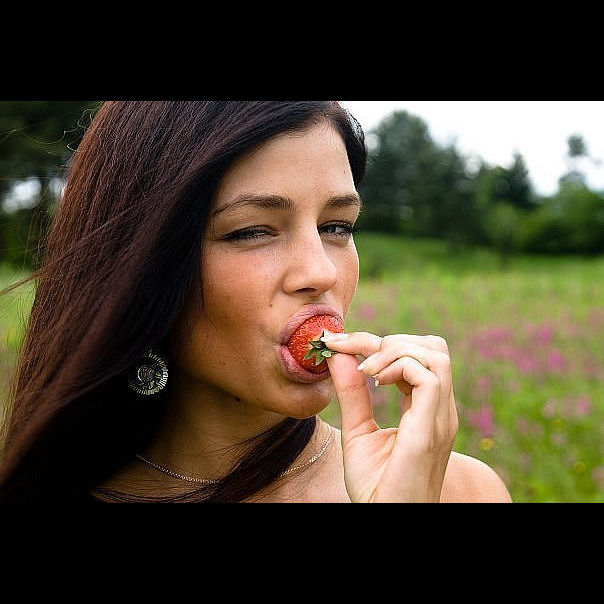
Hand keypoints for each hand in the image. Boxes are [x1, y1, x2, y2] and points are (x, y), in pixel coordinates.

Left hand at [322, 331, 457, 502]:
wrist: (385, 521)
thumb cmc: (375, 486)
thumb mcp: (357, 429)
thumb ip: (352, 392)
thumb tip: (339, 355)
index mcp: (427, 409)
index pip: (416, 354)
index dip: (376, 342)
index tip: (337, 343)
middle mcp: (439, 410)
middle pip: (433, 347)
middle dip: (389, 340)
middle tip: (355, 355)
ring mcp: (439, 419)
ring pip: (435, 354)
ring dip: (394, 350)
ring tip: (366, 371)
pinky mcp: (430, 431)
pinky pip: (429, 378)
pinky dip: (398, 366)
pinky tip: (374, 382)